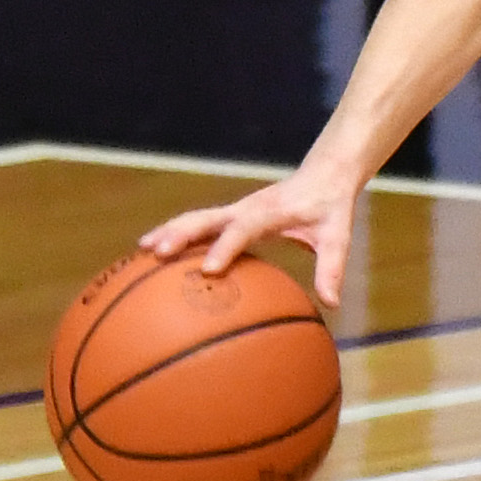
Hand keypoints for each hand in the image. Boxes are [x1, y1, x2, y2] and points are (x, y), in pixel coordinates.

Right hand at [139, 167, 358, 309]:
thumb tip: (332, 304)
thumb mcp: (338, 236)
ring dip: (170, 231)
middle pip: (208, 218)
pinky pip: (199, 225)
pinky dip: (175, 234)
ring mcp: (235, 210)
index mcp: (271, 212)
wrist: (324, 176)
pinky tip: (152, 253)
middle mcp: (247, 208)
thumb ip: (333, 267)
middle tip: (157, 252)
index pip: (245, 227)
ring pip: (196, 218)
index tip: (210, 269)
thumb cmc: (330, 208)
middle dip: (182, 234)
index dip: (226, 246)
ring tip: (142, 250)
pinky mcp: (230, 216)